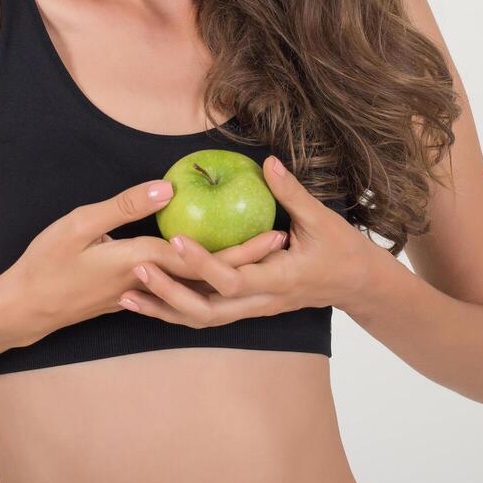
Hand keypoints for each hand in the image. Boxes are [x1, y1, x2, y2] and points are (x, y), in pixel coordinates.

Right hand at [3, 177, 287, 339]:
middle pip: (207, 273)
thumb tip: (166, 188)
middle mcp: (148, 283)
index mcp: (139, 262)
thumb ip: (124, 207)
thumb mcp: (79, 225)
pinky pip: (178, 291)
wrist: (26, 309)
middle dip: (246, 259)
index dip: (237, 246)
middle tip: (281, 242)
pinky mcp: (134, 298)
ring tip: (258, 255)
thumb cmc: (46, 263)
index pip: (199, 255)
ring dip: (228, 270)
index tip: (271, 233)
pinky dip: (202, 281)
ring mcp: (142, 295)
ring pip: (196, 285)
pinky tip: (212, 272)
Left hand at [119, 155, 376, 327]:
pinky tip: (147, 299)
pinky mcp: (245, 307)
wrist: (356, 285)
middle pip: (207, 311)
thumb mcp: (322, 220)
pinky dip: (174, 310)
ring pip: (201, 320)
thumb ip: (292, 194)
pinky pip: (205, 315)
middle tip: (137, 266)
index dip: (203, 263)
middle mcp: (260, 301)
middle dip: (169, 293)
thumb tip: (268, 162)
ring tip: (126, 294)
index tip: (176, 240)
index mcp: (278, 281)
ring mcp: (252, 308)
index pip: (233, 280)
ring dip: (164, 308)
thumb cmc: (342, 249)